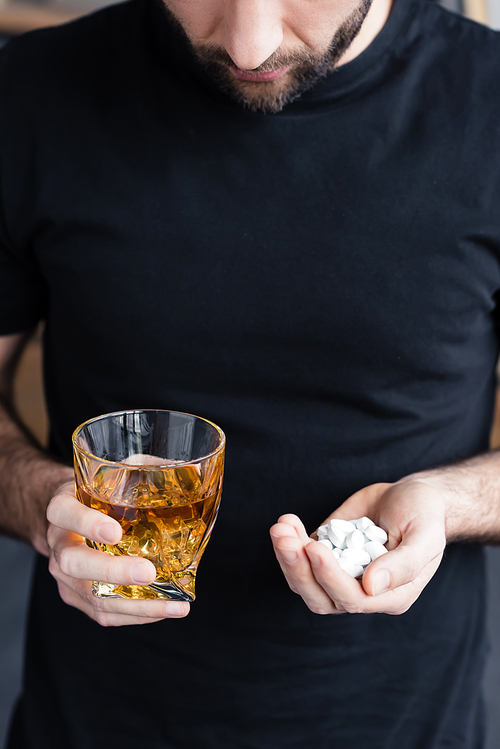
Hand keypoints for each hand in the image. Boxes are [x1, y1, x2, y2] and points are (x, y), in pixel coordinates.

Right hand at [46, 481, 189, 625]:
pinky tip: (165, 609)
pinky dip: (136, 615)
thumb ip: (140, 469)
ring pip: (92, 596)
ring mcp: (65, 575)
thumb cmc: (98, 494)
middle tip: (148, 572)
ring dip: (135, 604)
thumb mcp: (112, 473)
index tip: (115, 532)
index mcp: (62, 507)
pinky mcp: (77, 597)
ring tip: (174, 605)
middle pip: (74, 563)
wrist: (72, 519)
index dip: (86, 523)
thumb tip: (187, 468)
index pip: (63, 513)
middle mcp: (58, 543)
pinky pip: (103, 614)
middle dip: (113, 572)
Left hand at [270, 479, 446, 614]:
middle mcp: (362, 592)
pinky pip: (301, 559)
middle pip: (321, 597)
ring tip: (281, 528)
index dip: (330, 576)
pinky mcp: (326, 557)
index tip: (315, 547)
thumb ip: (405, 564)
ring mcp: (341, 575)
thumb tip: (372, 586)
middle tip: (285, 537)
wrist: (411, 496)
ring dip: (287, 557)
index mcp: (391, 596)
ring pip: (305, 582)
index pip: (353, 598)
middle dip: (299, 569)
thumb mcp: (425, 536)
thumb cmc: (425, 516)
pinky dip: (289, 542)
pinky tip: (287, 521)